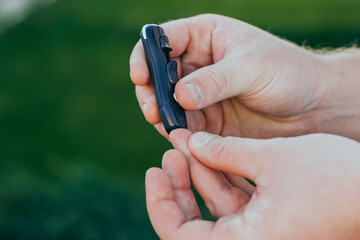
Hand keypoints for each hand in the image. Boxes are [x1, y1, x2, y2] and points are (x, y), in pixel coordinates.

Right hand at [131, 14, 359, 139]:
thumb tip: (178, 95)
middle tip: (153, 110)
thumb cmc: (287, 72)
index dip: (145, 56)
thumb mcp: (250, 67)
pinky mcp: (206, 120)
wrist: (312, 106)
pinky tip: (183, 139)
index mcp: (204, 37)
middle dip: (151, 92)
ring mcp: (199, 94)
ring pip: (166, 103)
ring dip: (163, 115)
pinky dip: (179, 133)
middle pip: (157, 75)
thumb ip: (214, 81)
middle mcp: (197, 65)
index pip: (163, 40)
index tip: (140, 76)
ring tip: (168, 126)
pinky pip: (183, 126)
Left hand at [146, 130, 359, 238]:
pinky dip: (221, 175)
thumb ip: (224, 151)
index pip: (179, 236)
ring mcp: (259, 232)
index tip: (154, 171)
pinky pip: (234, 200)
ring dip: (199, 173)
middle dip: (179, 184)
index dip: (160, 203)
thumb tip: (192, 144)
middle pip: (193, 221)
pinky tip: (209, 149)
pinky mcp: (269, 219)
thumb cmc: (334, 179)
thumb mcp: (270, 159)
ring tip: (186, 140)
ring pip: (214, 206)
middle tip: (169, 152)